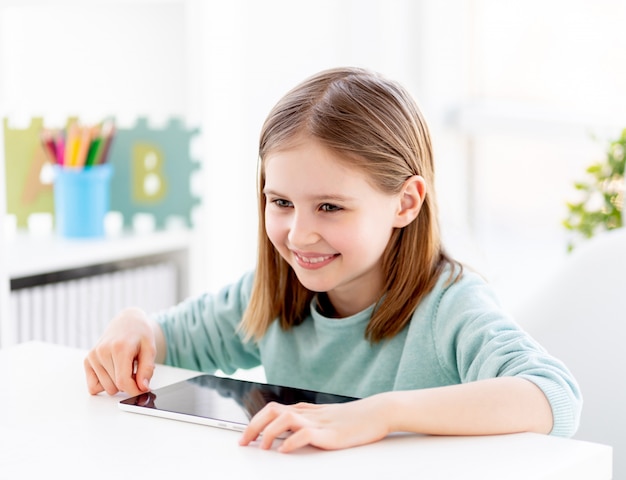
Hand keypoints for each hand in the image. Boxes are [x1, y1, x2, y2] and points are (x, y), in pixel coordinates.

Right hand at [83, 307, 157, 395]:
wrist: (128, 322)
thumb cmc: (140, 334)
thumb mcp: (150, 349)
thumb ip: (147, 369)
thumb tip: (142, 387)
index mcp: (119, 348)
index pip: (123, 381)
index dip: (135, 390)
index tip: (143, 390)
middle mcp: (102, 351)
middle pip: (116, 386)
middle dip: (129, 383)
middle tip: (135, 369)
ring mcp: (93, 356)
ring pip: (106, 388)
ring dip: (118, 383)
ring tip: (125, 367)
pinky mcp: (87, 360)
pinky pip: (94, 387)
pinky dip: (105, 383)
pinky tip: (114, 371)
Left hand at [238, 395, 389, 452]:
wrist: (378, 412)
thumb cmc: (355, 418)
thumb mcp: (326, 419)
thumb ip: (307, 423)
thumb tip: (287, 436)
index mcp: (306, 410)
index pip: (272, 409)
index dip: (254, 422)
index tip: (244, 437)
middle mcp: (308, 413)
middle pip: (272, 411)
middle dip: (253, 426)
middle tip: (243, 443)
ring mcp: (319, 422)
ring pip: (284, 418)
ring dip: (268, 433)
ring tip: (262, 448)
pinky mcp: (330, 433)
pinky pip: (305, 433)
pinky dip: (291, 441)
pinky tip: (284, 450)